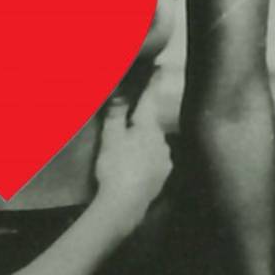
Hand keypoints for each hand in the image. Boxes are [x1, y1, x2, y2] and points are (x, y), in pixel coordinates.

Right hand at [92, 17, 185, 220]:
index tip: (158, 68)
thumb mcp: (110, 138)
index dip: (152, 84)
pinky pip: (153, 163)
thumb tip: (119, 90)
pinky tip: (131, 170)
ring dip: (141, 146)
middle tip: (124, 127)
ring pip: (152, 146)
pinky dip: (143, 163)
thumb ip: (115, 114)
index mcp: (148, 128)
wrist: (124, 206)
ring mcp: (164, 162)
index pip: (149, 100)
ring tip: (123, 155)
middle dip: (140, 124)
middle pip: (150, 126)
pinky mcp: (162, 179)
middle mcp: (162, 143)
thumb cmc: (115, 168)